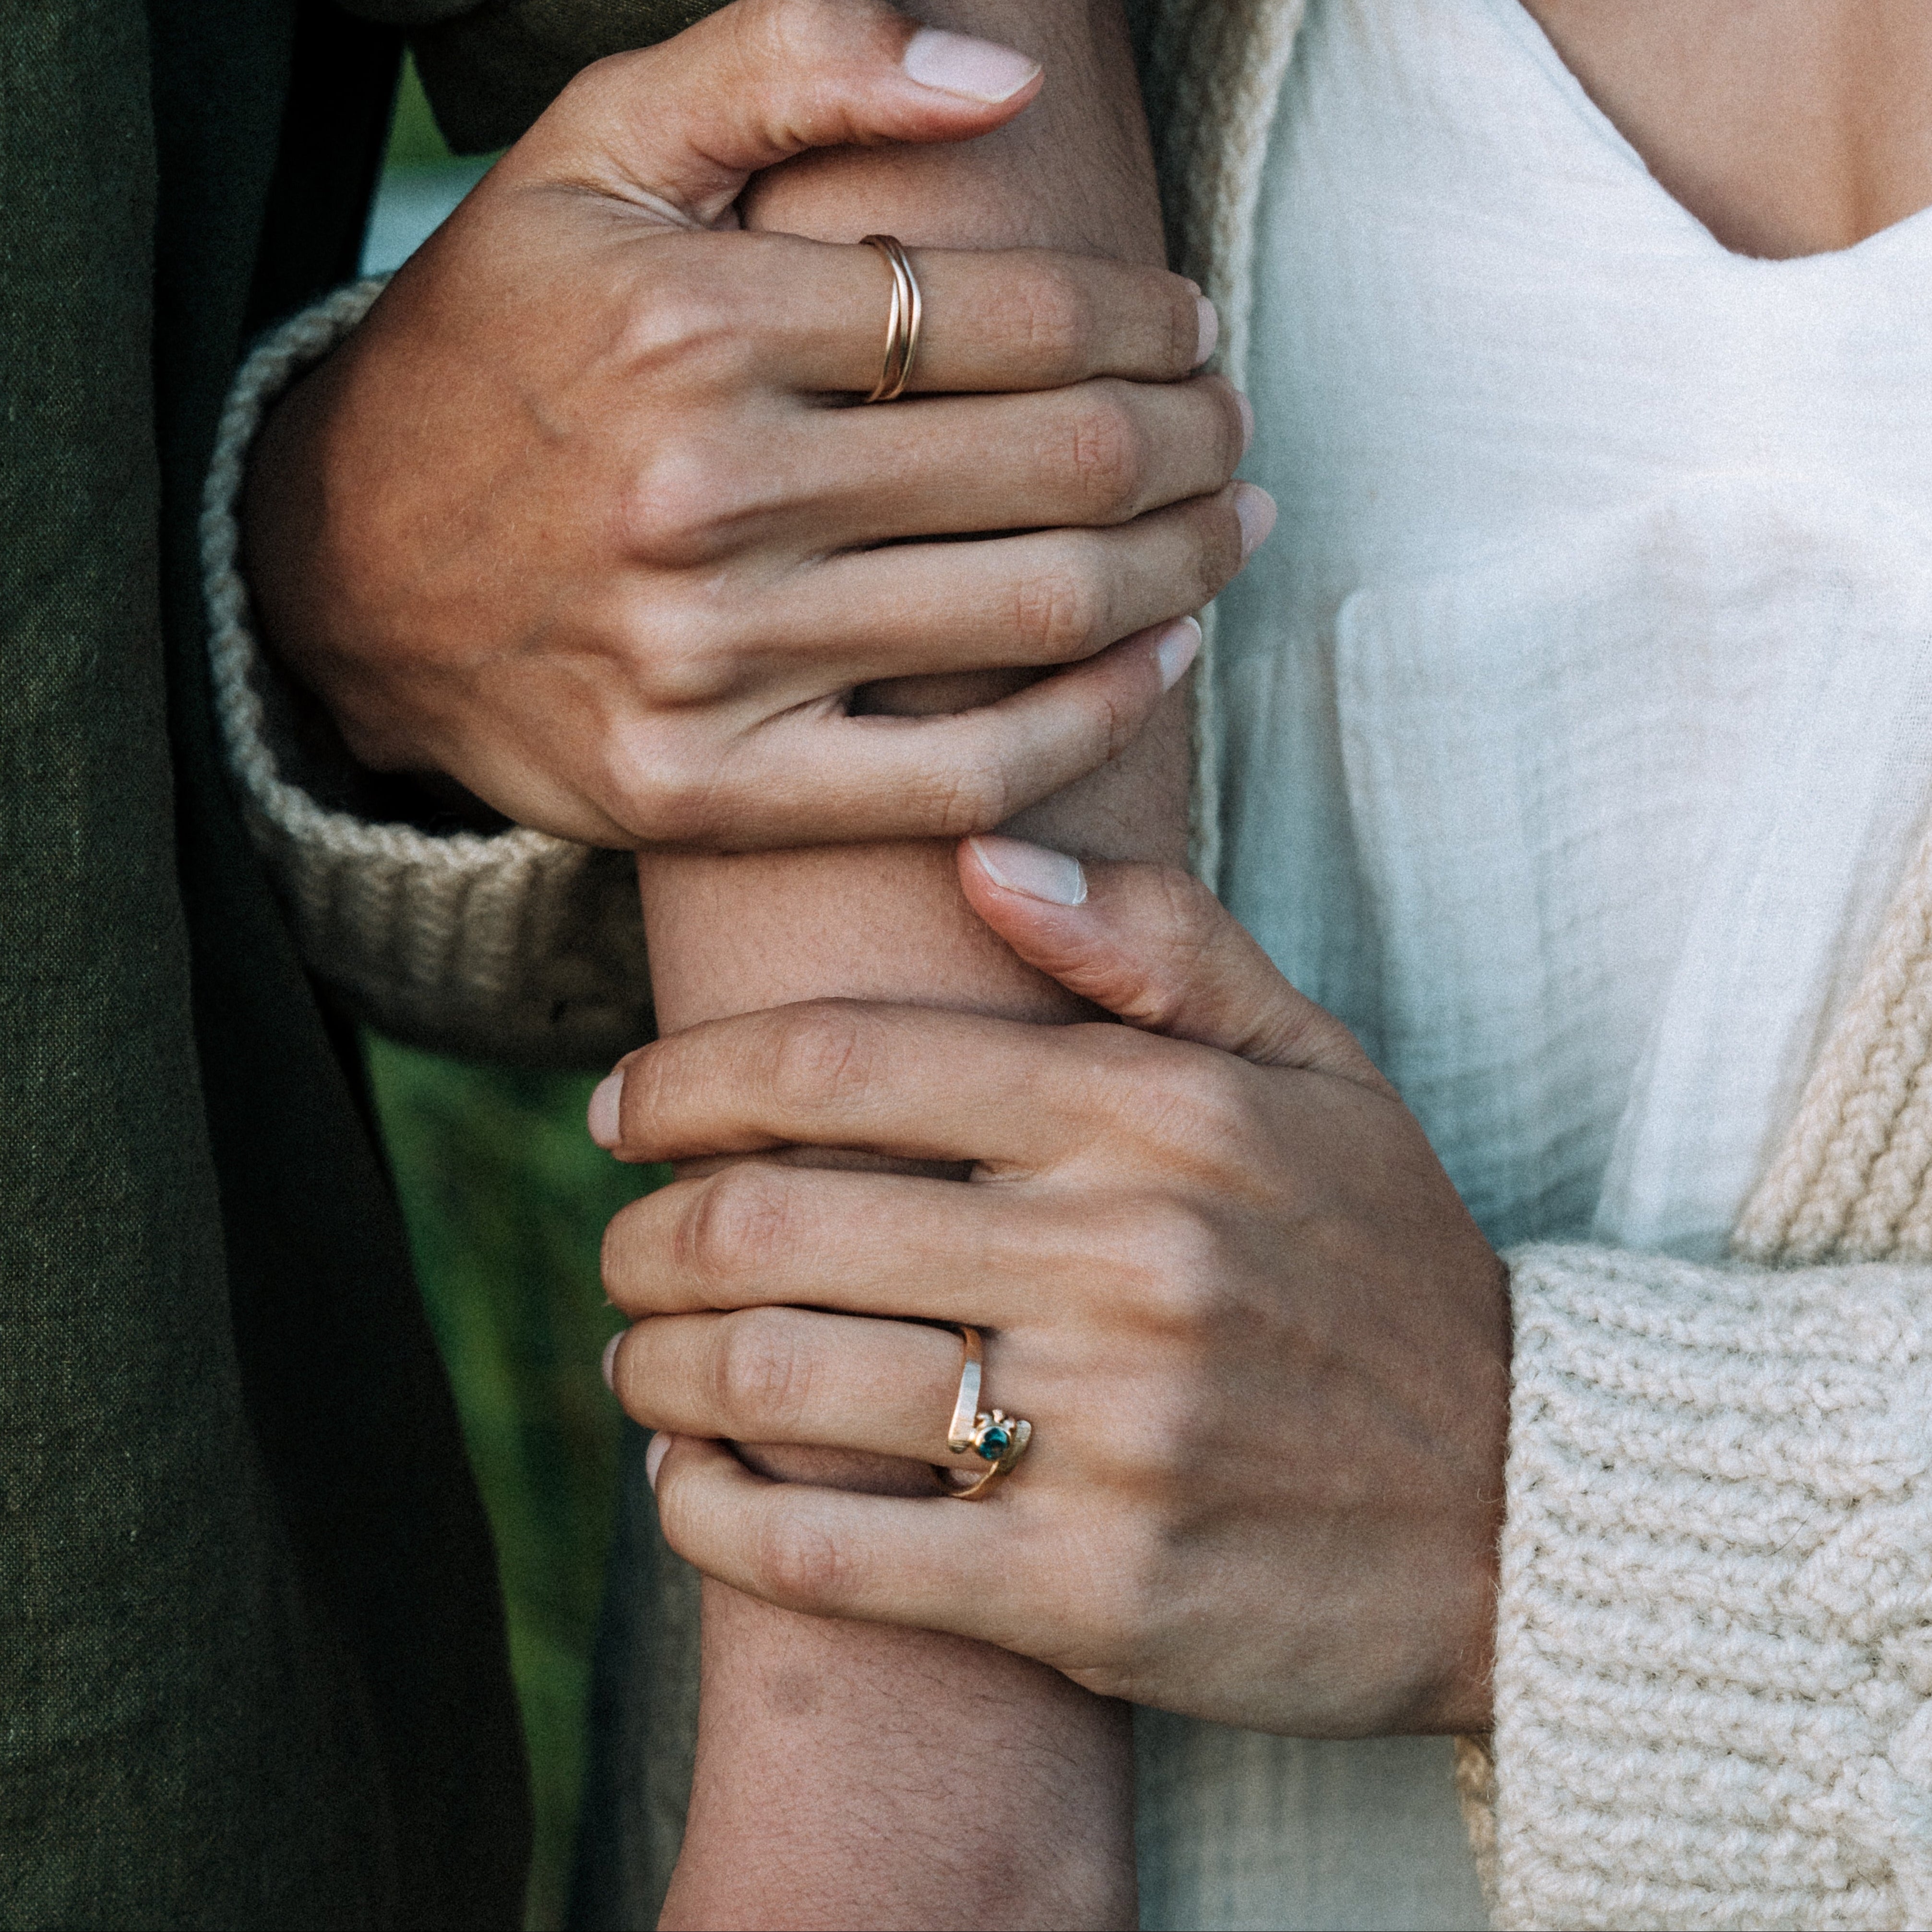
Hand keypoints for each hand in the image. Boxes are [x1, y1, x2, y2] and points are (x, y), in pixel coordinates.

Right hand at [242, 0, 1261, 848]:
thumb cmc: (499, 353)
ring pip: (1036, 613)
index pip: (1007, 315)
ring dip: (1180, 566)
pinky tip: (1163, 660)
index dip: (1142, 319)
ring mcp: (707, 662)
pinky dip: (1094, 720)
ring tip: (1229, 525)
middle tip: (1232, 428)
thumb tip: (999, 69)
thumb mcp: (595, 156)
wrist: (343, 570)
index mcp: (691, 322)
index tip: (1188, 328)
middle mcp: (702, 494)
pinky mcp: (710, 789)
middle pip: (1053, 466)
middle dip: (1190, 438)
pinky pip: (962, 777)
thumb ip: (786, 65)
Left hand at [594, 837, 1510, 1735]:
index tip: (622, 1105)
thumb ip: (1159, 944)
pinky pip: (827, 1559)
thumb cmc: (1390, 1271)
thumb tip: (983, 854)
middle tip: (622, 1238)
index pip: (840, 1065)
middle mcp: (1124, 1263)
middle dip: (645, 1229)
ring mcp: (1109, 1437)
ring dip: (654, 1366)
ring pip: (775, 1384)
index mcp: (1156, 1117)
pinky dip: (712, 1515)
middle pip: (774, 1221)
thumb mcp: (1320, 1072)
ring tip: (636, 1354)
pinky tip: (685, 1482)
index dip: (688, 1079)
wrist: (1528, 1510)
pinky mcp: (1092, 1595)